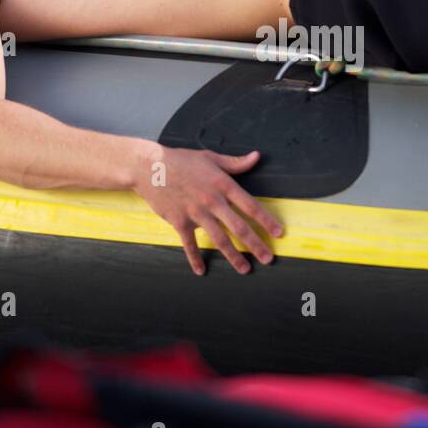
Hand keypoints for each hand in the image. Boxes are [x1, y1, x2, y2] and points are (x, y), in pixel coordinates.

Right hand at [133, 145, 283, 275]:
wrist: (149, 167)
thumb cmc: (181, 160)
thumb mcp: (210, 158)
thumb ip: (235, 163)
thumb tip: (256, 157)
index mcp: (223, 185)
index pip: (250, 206)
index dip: (266, 221)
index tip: (278, 233)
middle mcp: (212, 201)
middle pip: (239, 228)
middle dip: (256, 245)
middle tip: (268, 259)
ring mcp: (196, 213)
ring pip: (219, 239)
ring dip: (233, 256)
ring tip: (245, 269)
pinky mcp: (180, 222)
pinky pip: (190, 244)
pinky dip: (195, 259)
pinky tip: (201, 271)